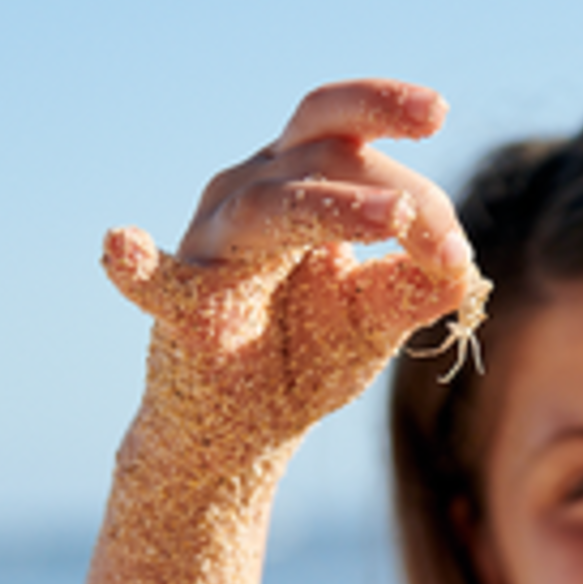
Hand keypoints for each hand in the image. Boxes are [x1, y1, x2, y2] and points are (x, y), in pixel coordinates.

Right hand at [104, 80, 481, 457]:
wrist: (241, 438)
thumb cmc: (301, 361)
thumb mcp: (372, 324)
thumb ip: (412, 290)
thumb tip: (464, 270)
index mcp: (300, 182)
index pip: (356, 145)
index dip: (415, 187)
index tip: (458, 252)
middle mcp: (250, 192)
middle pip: (321, 149)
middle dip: (389, 175)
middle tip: (441, 219)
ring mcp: (211, 244)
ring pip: (271, 205)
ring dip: (337, 207)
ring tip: (397, 221)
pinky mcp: (181, 308)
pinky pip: (154, 283)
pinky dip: (136, 266)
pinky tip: (119, 245)